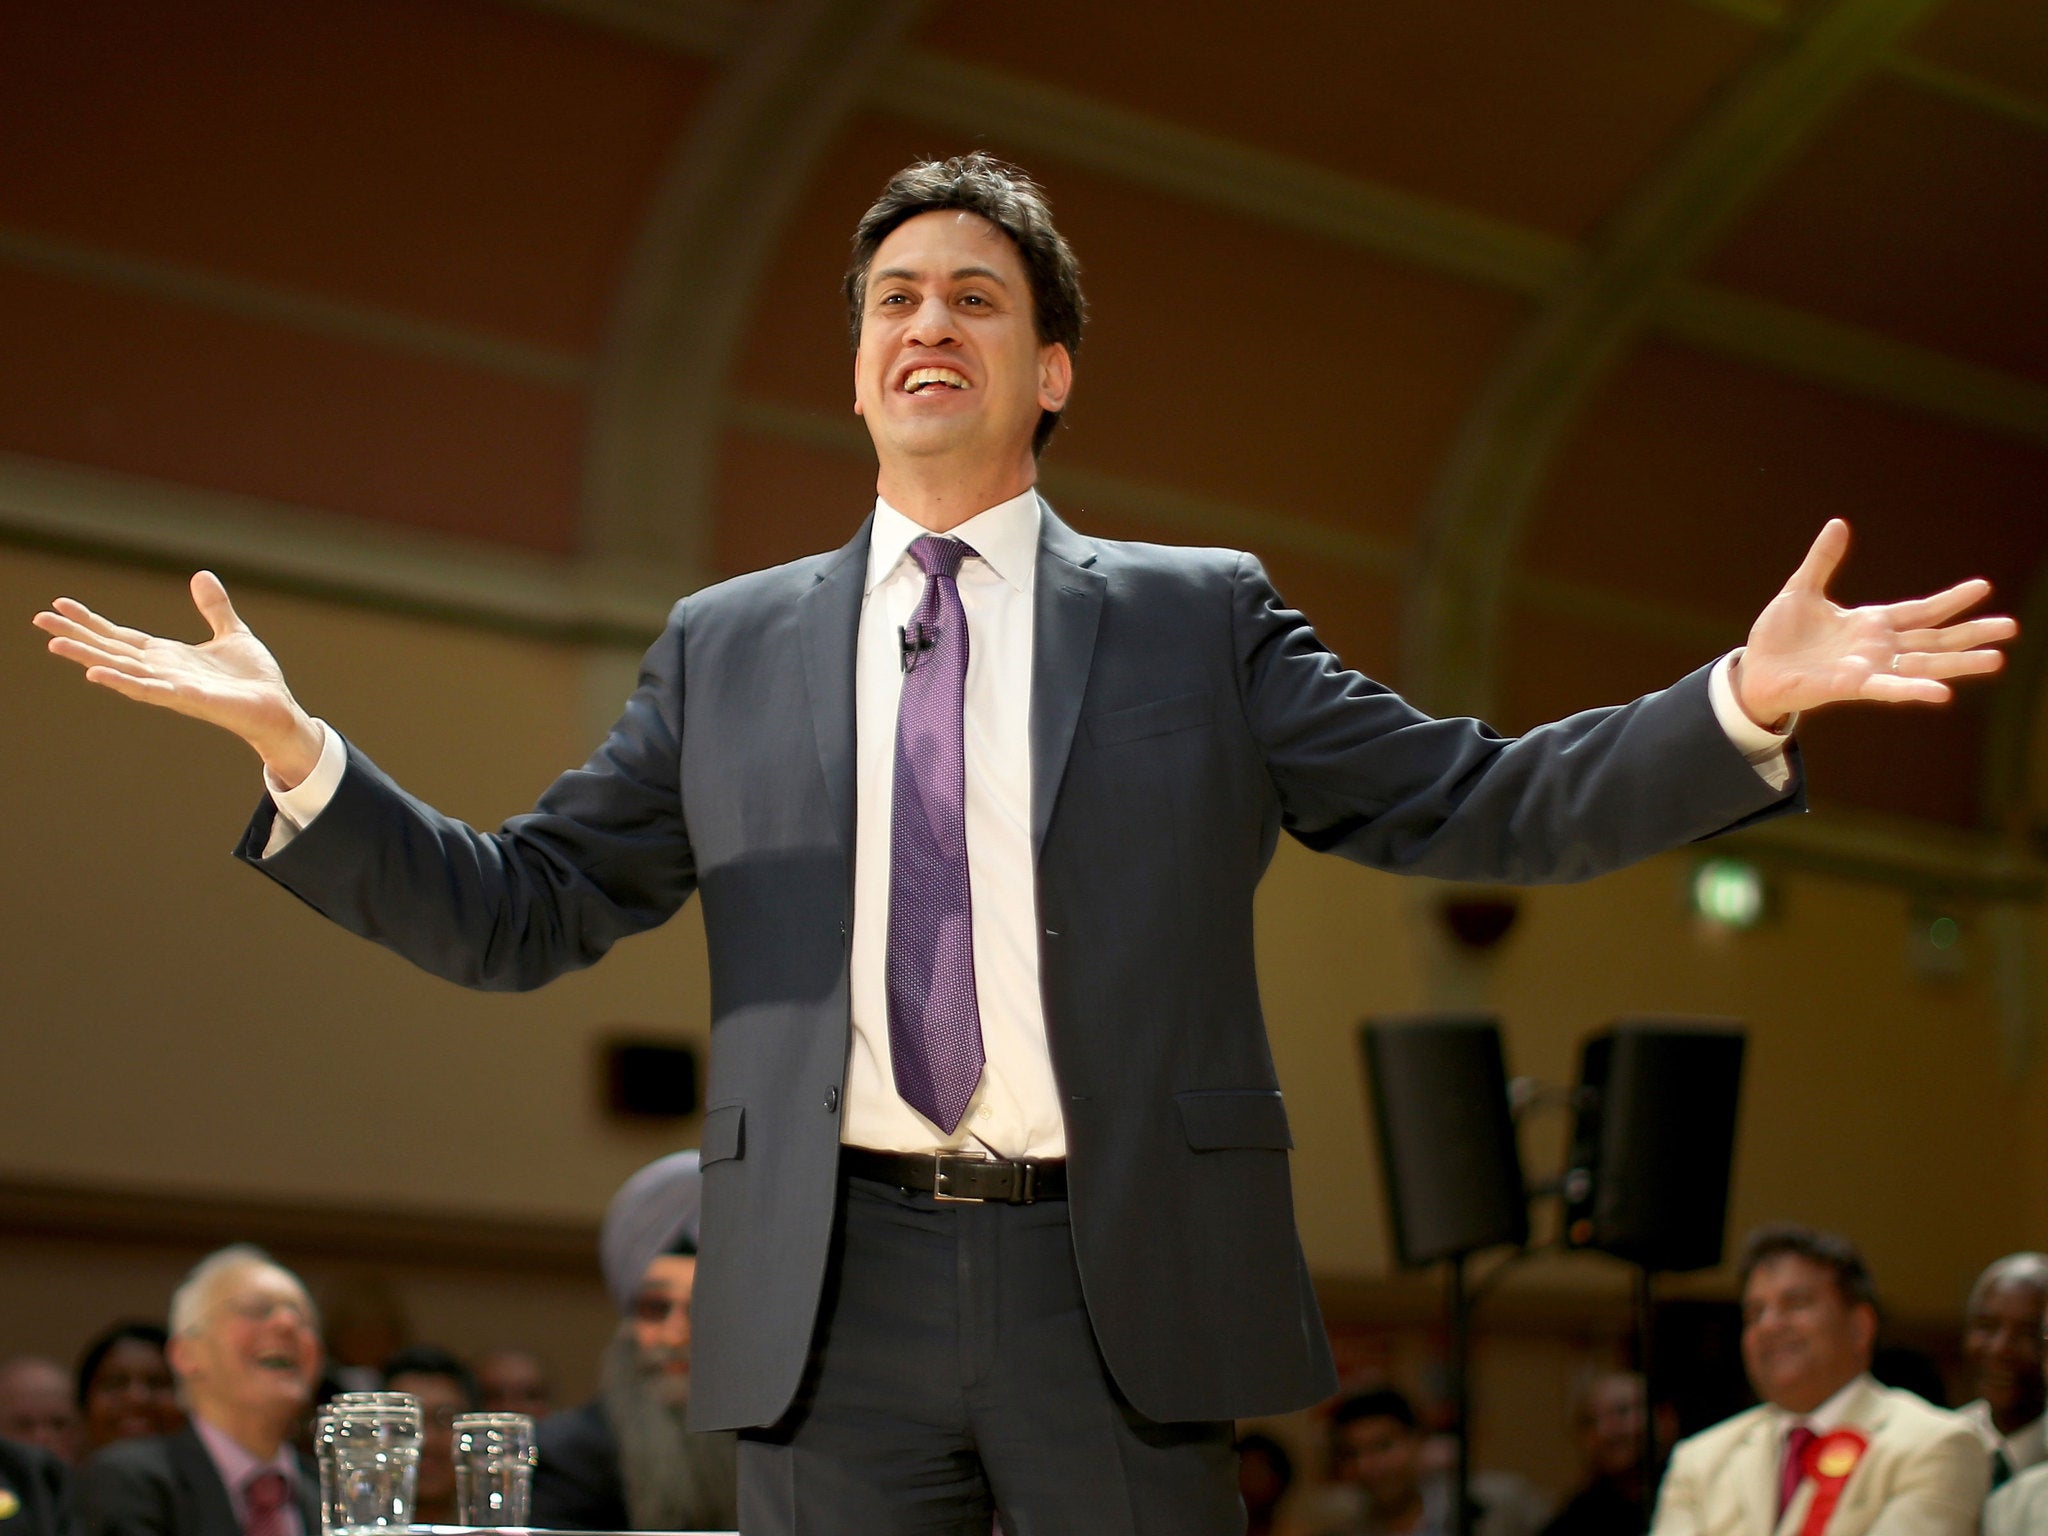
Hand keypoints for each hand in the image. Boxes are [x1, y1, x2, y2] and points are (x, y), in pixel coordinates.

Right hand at [32, 571, 323, 786]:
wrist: (279, 708)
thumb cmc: (254, 679)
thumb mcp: (233, 633)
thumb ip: (214, 608)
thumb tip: (201, 575)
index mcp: (169, 655)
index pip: (121, 636)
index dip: (92, 622)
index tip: (60, 605)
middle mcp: (163, 670)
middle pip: (111, 650)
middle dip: (76, 636)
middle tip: (38, 620)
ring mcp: (173, 686)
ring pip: (122, 670)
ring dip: (88, 658)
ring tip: (55, 645)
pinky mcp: (189, 698)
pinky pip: (150, 690)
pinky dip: (124, 681)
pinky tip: (96, 674)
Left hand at [1734, 520, 2017, 727]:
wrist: (1754, 671)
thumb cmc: (1779, 637)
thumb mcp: (1801, 590)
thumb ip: (1822, 561)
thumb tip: (1838, 524)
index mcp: (1870, 624)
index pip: (1919, 612)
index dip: (1949, 600)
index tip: (1983, 587)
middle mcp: (1877, 649)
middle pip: (1934, 640)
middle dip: (1971, 634)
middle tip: (2011, 628)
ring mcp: (1867, 669)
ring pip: (1923, 666)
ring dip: (1958, 664)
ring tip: (1996, 659)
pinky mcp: (1849, 687)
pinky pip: (1888, 689)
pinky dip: (1914, 690)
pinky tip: (1943, 694)